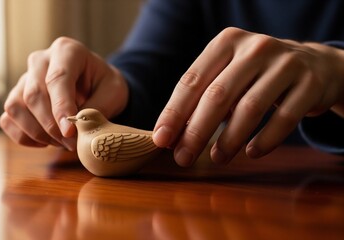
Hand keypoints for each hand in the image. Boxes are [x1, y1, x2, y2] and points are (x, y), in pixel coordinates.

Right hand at [0, 37, 127, 149]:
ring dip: (37, 132)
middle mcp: (40, 60)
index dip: (61, 107)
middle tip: (71, 143)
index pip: (57, 79)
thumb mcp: (114, 92)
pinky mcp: (16, 97)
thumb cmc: (104, 86)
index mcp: (66, 50)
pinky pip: (7, 120)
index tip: (70, 132)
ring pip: (16, 107)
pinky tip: (46, 142)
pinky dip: (24, 136)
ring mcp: (24, 79)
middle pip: (33, 94)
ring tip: (61, 142)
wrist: (96, 86)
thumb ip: (97, 107)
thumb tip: (76, 127)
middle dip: (51, 125)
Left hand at [153, 27, 343, 165]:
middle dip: (196, 132)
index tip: (161, 140)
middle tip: (183, 158)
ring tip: (217, 159)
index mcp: (226, 42)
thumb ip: (202, 99)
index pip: (192, 80)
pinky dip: (265, 140)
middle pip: (218, 95)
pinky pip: (284, 119)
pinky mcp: (310, 84)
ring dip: (229, 140)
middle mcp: (255, 48)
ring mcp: (286, 63)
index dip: (174, 112)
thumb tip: (171, 136)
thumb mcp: (228, 74)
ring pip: (250, 108)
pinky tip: (251, 153)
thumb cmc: (257, 75)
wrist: (314, 64)